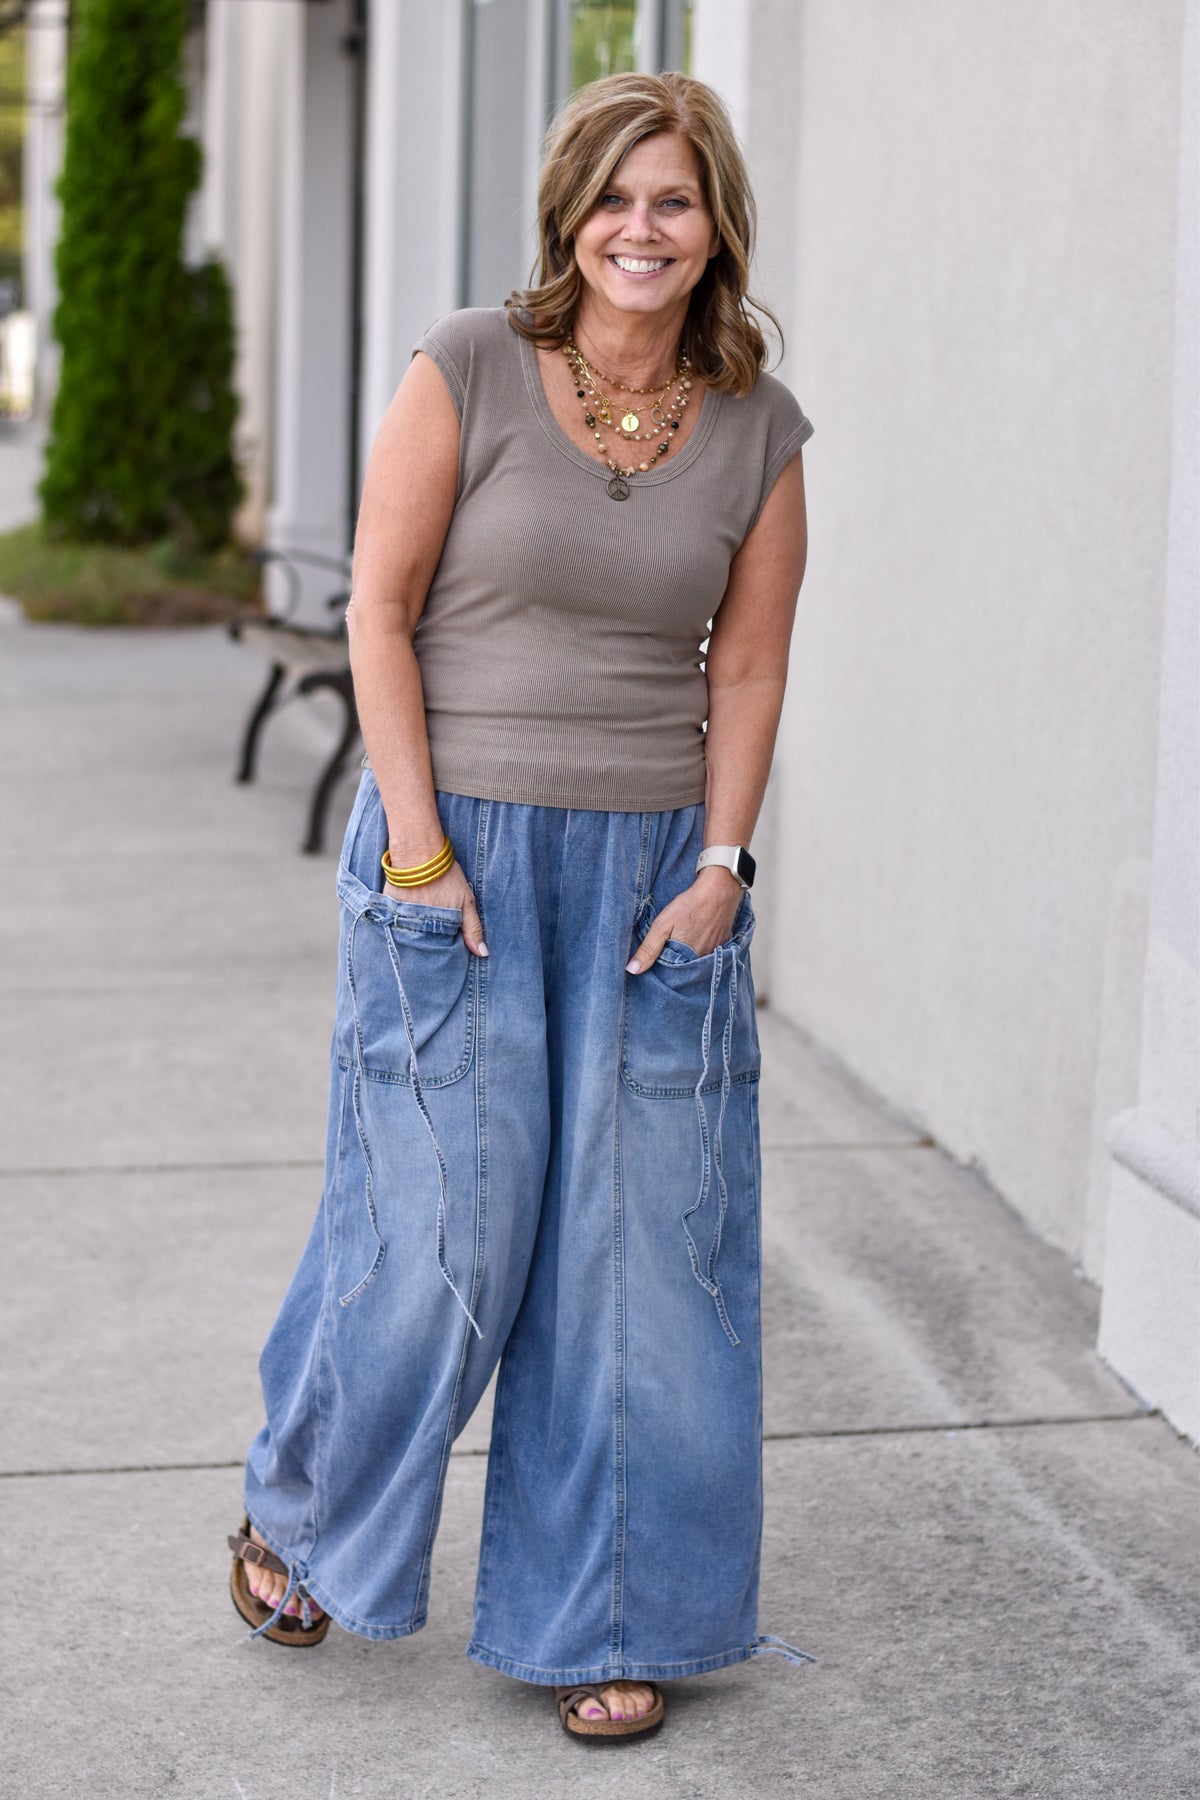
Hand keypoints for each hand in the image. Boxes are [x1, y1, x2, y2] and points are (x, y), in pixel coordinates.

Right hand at [388, 858, 487, 957]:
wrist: (419, 854)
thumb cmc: (445, 875)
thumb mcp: (466, 901)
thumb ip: (473, 928)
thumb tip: (482, 953)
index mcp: (438, 928)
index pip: (441, 950)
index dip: (444, 947)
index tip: (446, 943)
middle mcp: (419, 927)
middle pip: (424, 945)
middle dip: (428, 942)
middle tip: (432, 928)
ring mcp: (402, 919)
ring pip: (408, 936)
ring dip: (413, 933)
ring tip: (418, 918)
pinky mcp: (388, 910)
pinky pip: (392, 923)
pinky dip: (398, 921)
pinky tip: (404, 913)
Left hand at [626, 866, 743, 972]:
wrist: (719, 890)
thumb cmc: (689, 906)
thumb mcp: (662, 925)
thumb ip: (648, 949)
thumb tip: (632, 970)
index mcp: (687, 960)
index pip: (671, 975)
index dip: (663, 968)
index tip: (657, 959)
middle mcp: (703, 961)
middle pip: (686, 968)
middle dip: (676, 962)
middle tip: (670, 946)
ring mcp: (716, 952)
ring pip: (698, 960)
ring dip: (689, 955)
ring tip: (684, 940)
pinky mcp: (724, 943)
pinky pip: (710, 952)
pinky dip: (702, 947)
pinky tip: (698, 935)